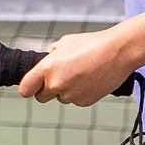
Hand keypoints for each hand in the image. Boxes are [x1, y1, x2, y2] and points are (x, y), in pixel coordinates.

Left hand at [18, 28, 132, 106]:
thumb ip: (50, 55)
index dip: (28, 88)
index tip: (32, 87)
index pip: (25, 89)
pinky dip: (80, 93)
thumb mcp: (65, 43)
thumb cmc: (92, 44)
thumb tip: (43, 61)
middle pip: (41, 97)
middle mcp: (56, 84)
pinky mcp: (85, 102)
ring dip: (66, 90)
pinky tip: (90, 79)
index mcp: (47, 68)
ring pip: (61, 98)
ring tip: (81, 73)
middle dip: (47, 90)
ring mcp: (71, 95)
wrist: (119, 51)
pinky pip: (76, 100)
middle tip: (60, 78)